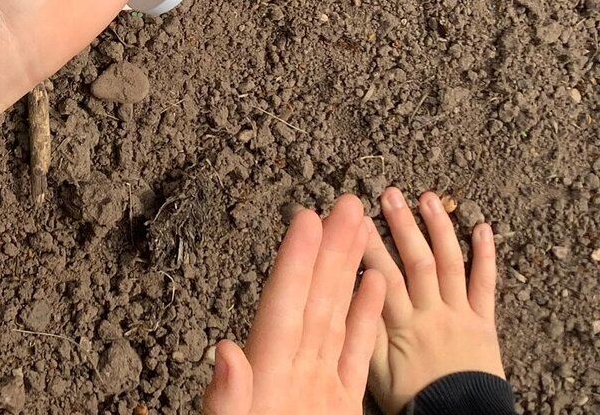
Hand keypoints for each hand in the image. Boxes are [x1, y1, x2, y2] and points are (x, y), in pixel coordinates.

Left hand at [202, 195, 385, 414]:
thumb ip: (229, 398)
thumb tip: (226, 351)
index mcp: (266, 375)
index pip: (282, 306)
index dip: (294, 263)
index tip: (307, 218)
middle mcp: (291, 370)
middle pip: (313, 299)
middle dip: (329, 250)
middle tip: (345, 203)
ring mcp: (316, 385)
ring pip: (335, 316)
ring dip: (346, 271)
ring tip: (359, 227)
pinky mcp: (341, 404)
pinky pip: (356, 354)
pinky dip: (365, 319)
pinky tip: (373, 282)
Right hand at [361, 188, 504, 413]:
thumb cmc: (413, 399)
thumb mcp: (376, 371)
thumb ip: (365, 330)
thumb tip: (348, 291)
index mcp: (402, 325)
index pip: (381, 275)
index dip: (367, 243)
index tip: (354, 216)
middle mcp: (432, 313)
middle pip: (416, 261)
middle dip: (401, 224)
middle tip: (389, 193)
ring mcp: (460, 314)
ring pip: (450, 264)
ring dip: (439, 227)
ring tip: (427, 197)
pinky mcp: (484, 322)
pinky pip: (485, 285)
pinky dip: (486, 255)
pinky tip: (483, 227)